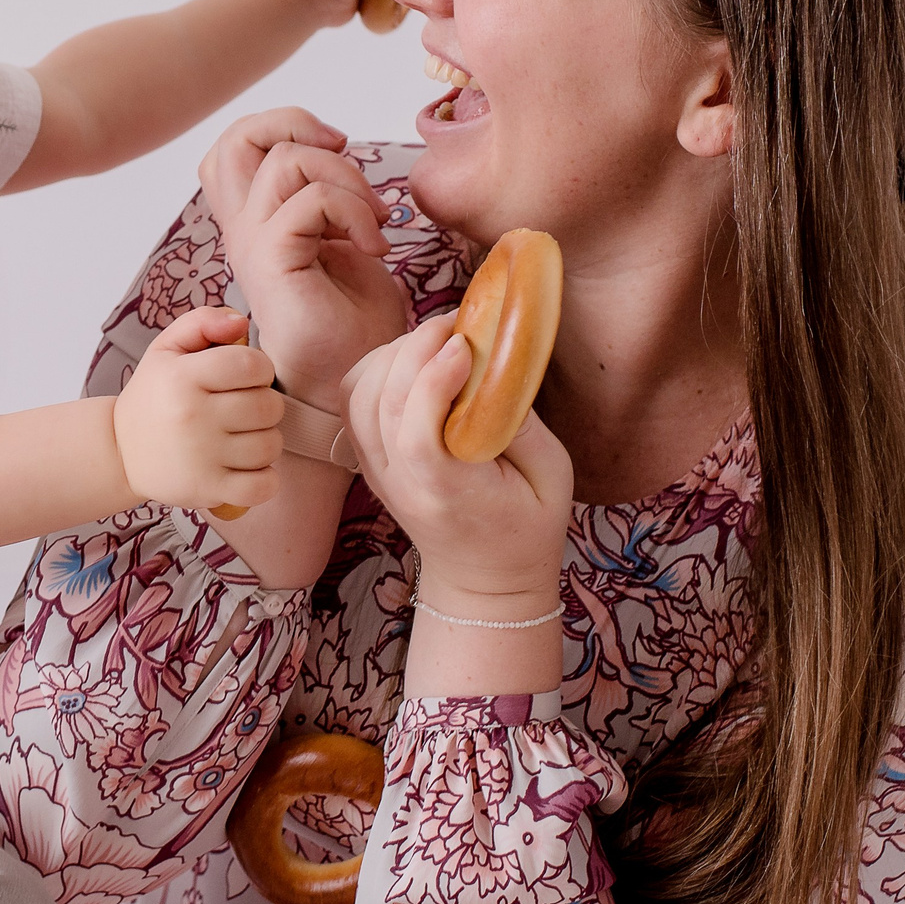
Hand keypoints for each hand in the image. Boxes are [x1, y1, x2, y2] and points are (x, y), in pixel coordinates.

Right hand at [115, 306, 283, 513]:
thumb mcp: (166, 348)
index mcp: (183, 377)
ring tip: (243, 437)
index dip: (261, 370)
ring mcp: (200, 457)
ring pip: (270, 445)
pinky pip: (263, 486)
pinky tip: (248, 469)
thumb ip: (203, 322)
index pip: (253, 365)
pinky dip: (265, 480)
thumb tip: (241, 321)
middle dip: (265, 405)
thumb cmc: (154, 395)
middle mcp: (192, 416)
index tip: (248, 377)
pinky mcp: (206, 489)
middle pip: (269, 406)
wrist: (119, 451)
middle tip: (244, 409)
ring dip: (265, 441)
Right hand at [199, 108, 410, 412]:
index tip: (336, 150)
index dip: (281, 126)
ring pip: (286, 160)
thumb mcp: (347, 241)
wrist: (355, 380)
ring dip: (347, 179)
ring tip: (375, 222)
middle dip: (296, 124)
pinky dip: (355, 213)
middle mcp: (246, 230)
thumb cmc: (355, 323)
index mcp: (259, 222)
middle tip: (344, 156)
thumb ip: (331, 198)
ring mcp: (254, 244)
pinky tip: (376, 248)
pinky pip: (310, 201)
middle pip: (236, 140)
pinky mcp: (273, 261)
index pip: (236, 147)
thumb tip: (338, 154)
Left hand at [345, 314, 574, 614]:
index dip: (432, 383)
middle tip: (454, 323)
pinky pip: (353, 401)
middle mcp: (401, 483)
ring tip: (435, 337)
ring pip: (358, 396)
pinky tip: (410, 357)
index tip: (463, 346)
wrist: (484, 580)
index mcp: (449, 494)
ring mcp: (376, 472)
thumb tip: (494, 360)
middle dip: (414, 348)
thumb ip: (521, 422)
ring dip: (392, 353)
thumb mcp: (551, 477)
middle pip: (382, 404)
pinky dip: (373, 367)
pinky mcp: (367, 460)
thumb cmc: (527, 527)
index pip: (417, 436)